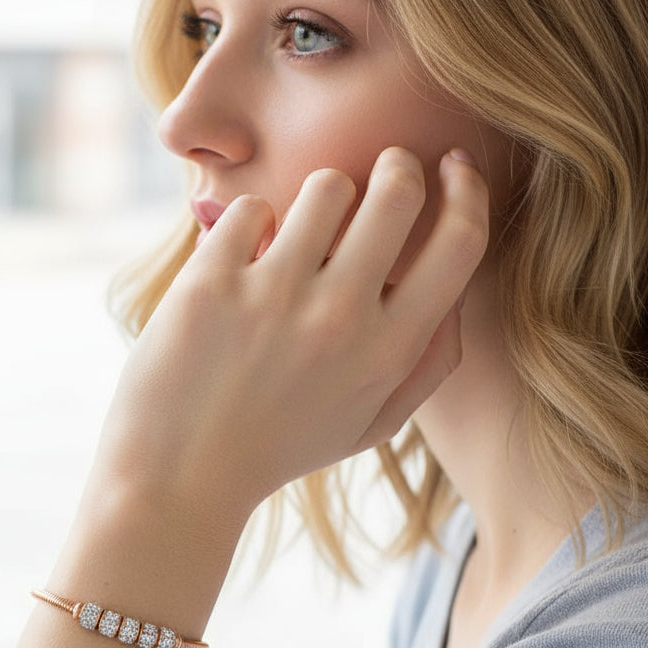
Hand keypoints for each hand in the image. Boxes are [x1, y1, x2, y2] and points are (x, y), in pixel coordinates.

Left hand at [91, 146, 488, 528]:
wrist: (179, 481)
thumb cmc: (276, 450)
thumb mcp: (368, 427)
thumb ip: (424, 365)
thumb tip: (456, 296)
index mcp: (389, 353)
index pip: (461, 242)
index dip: (467, 191)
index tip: (454, 166)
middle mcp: (340, 318)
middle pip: (398, 191)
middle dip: (396, 167)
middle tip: (380, 171)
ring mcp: (274, 296)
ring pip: (325, 187)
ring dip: (318, 196)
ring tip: (296, 230)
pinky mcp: (210, 284)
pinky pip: (248, 210)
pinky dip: (244, 227)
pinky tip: (235, 265)